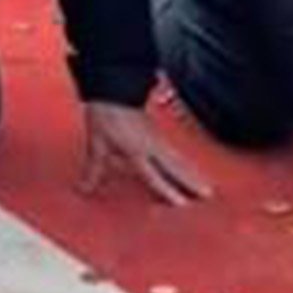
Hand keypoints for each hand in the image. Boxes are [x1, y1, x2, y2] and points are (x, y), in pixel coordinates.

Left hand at [76, 100, 211, 205]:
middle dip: (192, 181)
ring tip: (208, 187)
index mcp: (136, 149)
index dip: (168, 190)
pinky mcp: (160, 134)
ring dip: (193, 173)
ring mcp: (158, 139)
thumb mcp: (96, 144)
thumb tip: (84, 189)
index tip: (183, 203)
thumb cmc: (105, 116)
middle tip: (208, 195)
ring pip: (179, 160)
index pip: (154, 174)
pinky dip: (186, 164)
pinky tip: (191, 170)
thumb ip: (94, 169)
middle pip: (176, 167)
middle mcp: (152, 146)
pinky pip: (176, 153)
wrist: (115, 88)